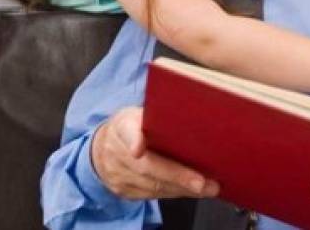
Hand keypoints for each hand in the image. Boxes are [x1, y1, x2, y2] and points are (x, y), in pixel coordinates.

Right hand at [91, 107, 219, 199]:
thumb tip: (192, 117)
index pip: (127, 131)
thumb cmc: (131, 127)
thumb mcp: (138, 113)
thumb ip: (158, 115)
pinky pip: (151, 195)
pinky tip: (192, 191)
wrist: (101, 148)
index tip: (138, 150)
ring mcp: (118, 174)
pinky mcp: (123, 191)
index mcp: (123, 125)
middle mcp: (116, 151)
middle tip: (201, 182)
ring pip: (152, 186)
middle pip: (146, 167)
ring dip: (183, 188)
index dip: (134, 141)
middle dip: (177, 176)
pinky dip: (175, 193)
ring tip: (208, 188)